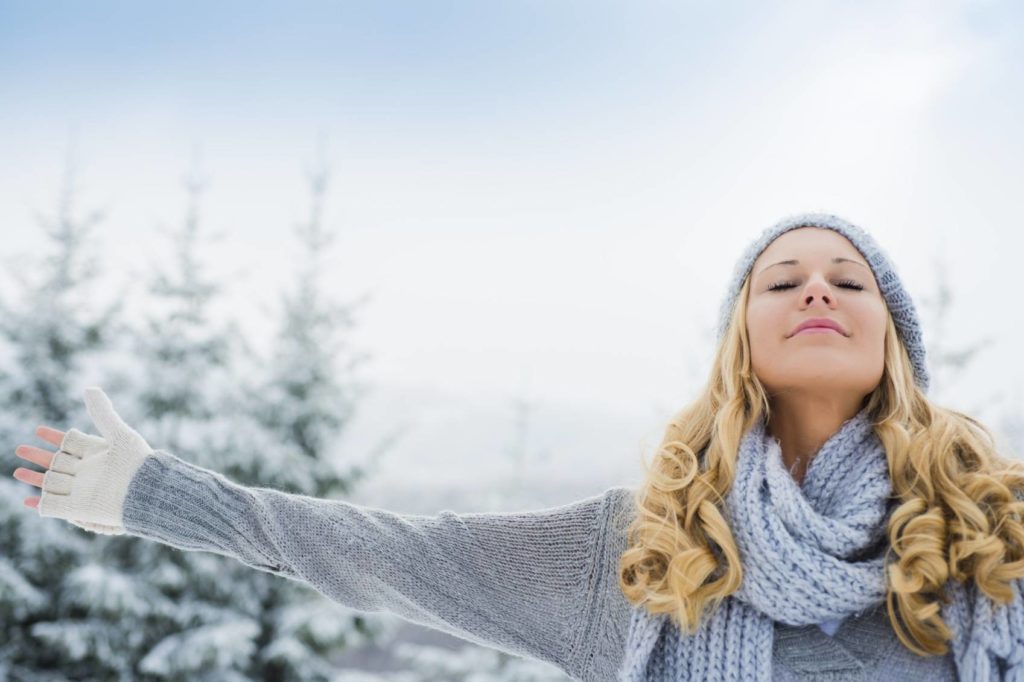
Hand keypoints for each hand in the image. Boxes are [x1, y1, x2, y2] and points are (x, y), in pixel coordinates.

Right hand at [11, 387, 153, 534]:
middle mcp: (89, 473)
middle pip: (58, 463)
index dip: (55, 437)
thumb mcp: (118, 433)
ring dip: (35, 478)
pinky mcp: (78, 509)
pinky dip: (40, 503)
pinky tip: (28, 500)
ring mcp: (82, 491)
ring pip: (52, 483)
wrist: (146, 492)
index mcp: (98, 455)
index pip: (71, 443)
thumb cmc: (137, 462)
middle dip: (39, 456)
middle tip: (20, 450)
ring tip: (18, 471)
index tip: (38, 430)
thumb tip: (89, 388)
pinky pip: (54, 506)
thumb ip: (102, 413)